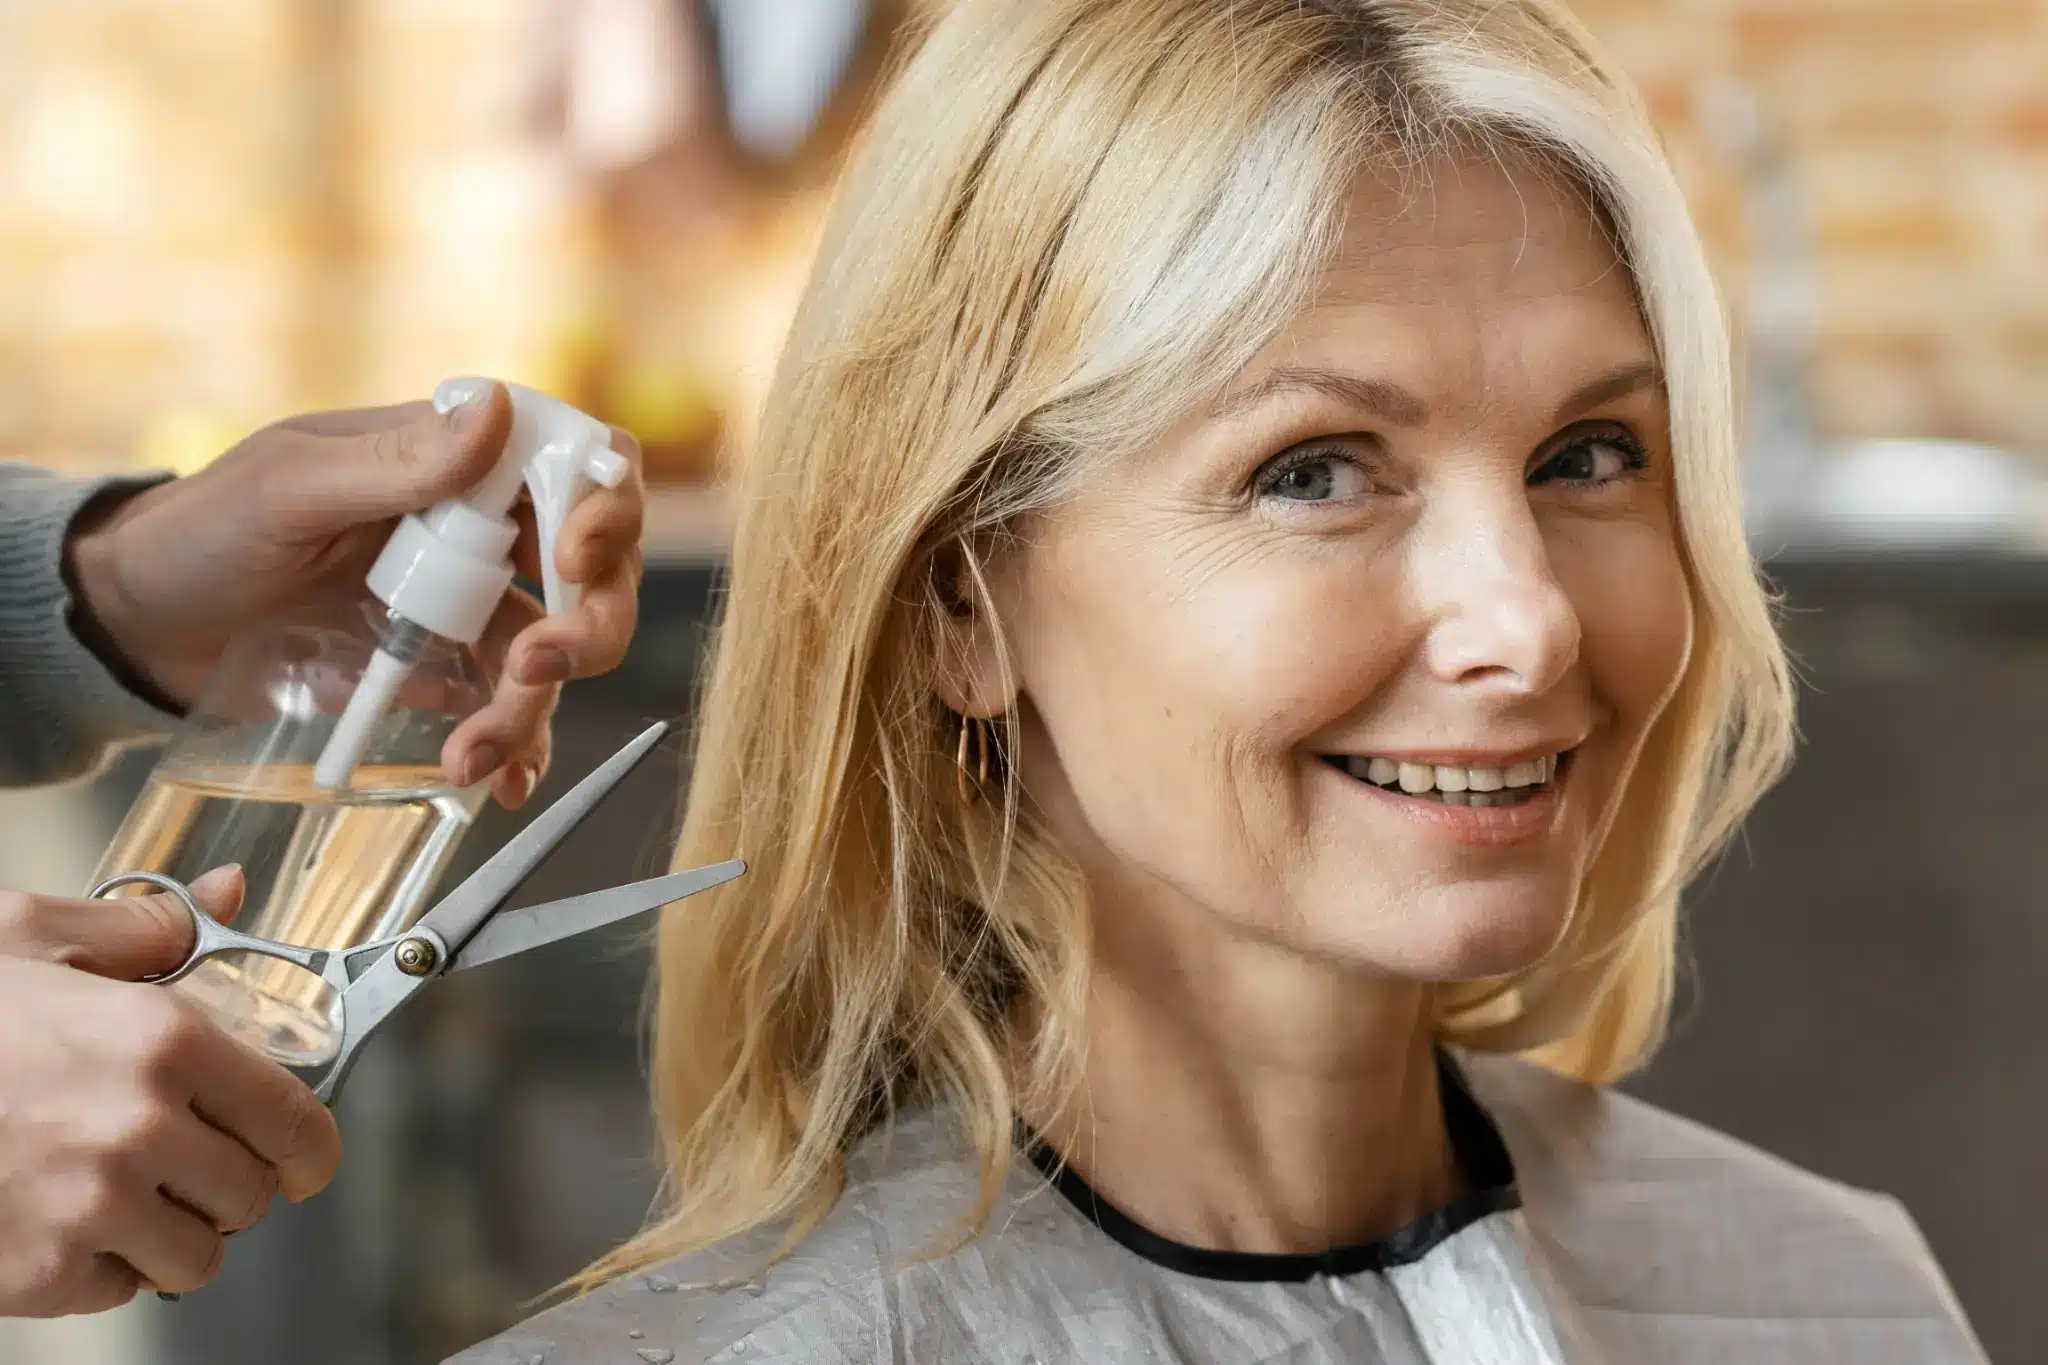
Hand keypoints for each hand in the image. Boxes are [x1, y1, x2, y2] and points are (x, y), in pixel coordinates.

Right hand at [0, 869, 343, 1314]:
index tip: (303, 1156)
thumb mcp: (30, 935)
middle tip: (188, 1161)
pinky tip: (69, 1219)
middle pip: (254, 1194)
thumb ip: (146, 925)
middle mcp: (139, 1127)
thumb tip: (230, 890)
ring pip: (199, 1256)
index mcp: (161, 1039)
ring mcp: (90, 1207)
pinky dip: (108, 1267)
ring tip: (129, 1193)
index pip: (296, 1121)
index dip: (309, 1147)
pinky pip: (123, 1291)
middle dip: (233, 1182)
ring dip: (177, 1233)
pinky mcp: (42, 1275)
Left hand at [62, 382, 646, 806]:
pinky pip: (508, 704)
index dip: (606, 505)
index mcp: (454, 459)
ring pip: (557, 648)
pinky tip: (499, 780)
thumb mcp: (289, 489)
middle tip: (541, 669)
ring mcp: (466, 601)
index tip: (573, 557)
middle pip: (597, 567)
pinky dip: (518, 746)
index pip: (578, 461)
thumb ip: (396, 460)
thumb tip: (495, 405)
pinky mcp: (442, 668)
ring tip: (474, 757)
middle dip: (592, 624)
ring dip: (536, 707)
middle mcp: (479, 527)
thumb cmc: (201, 531)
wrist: (139, 628)